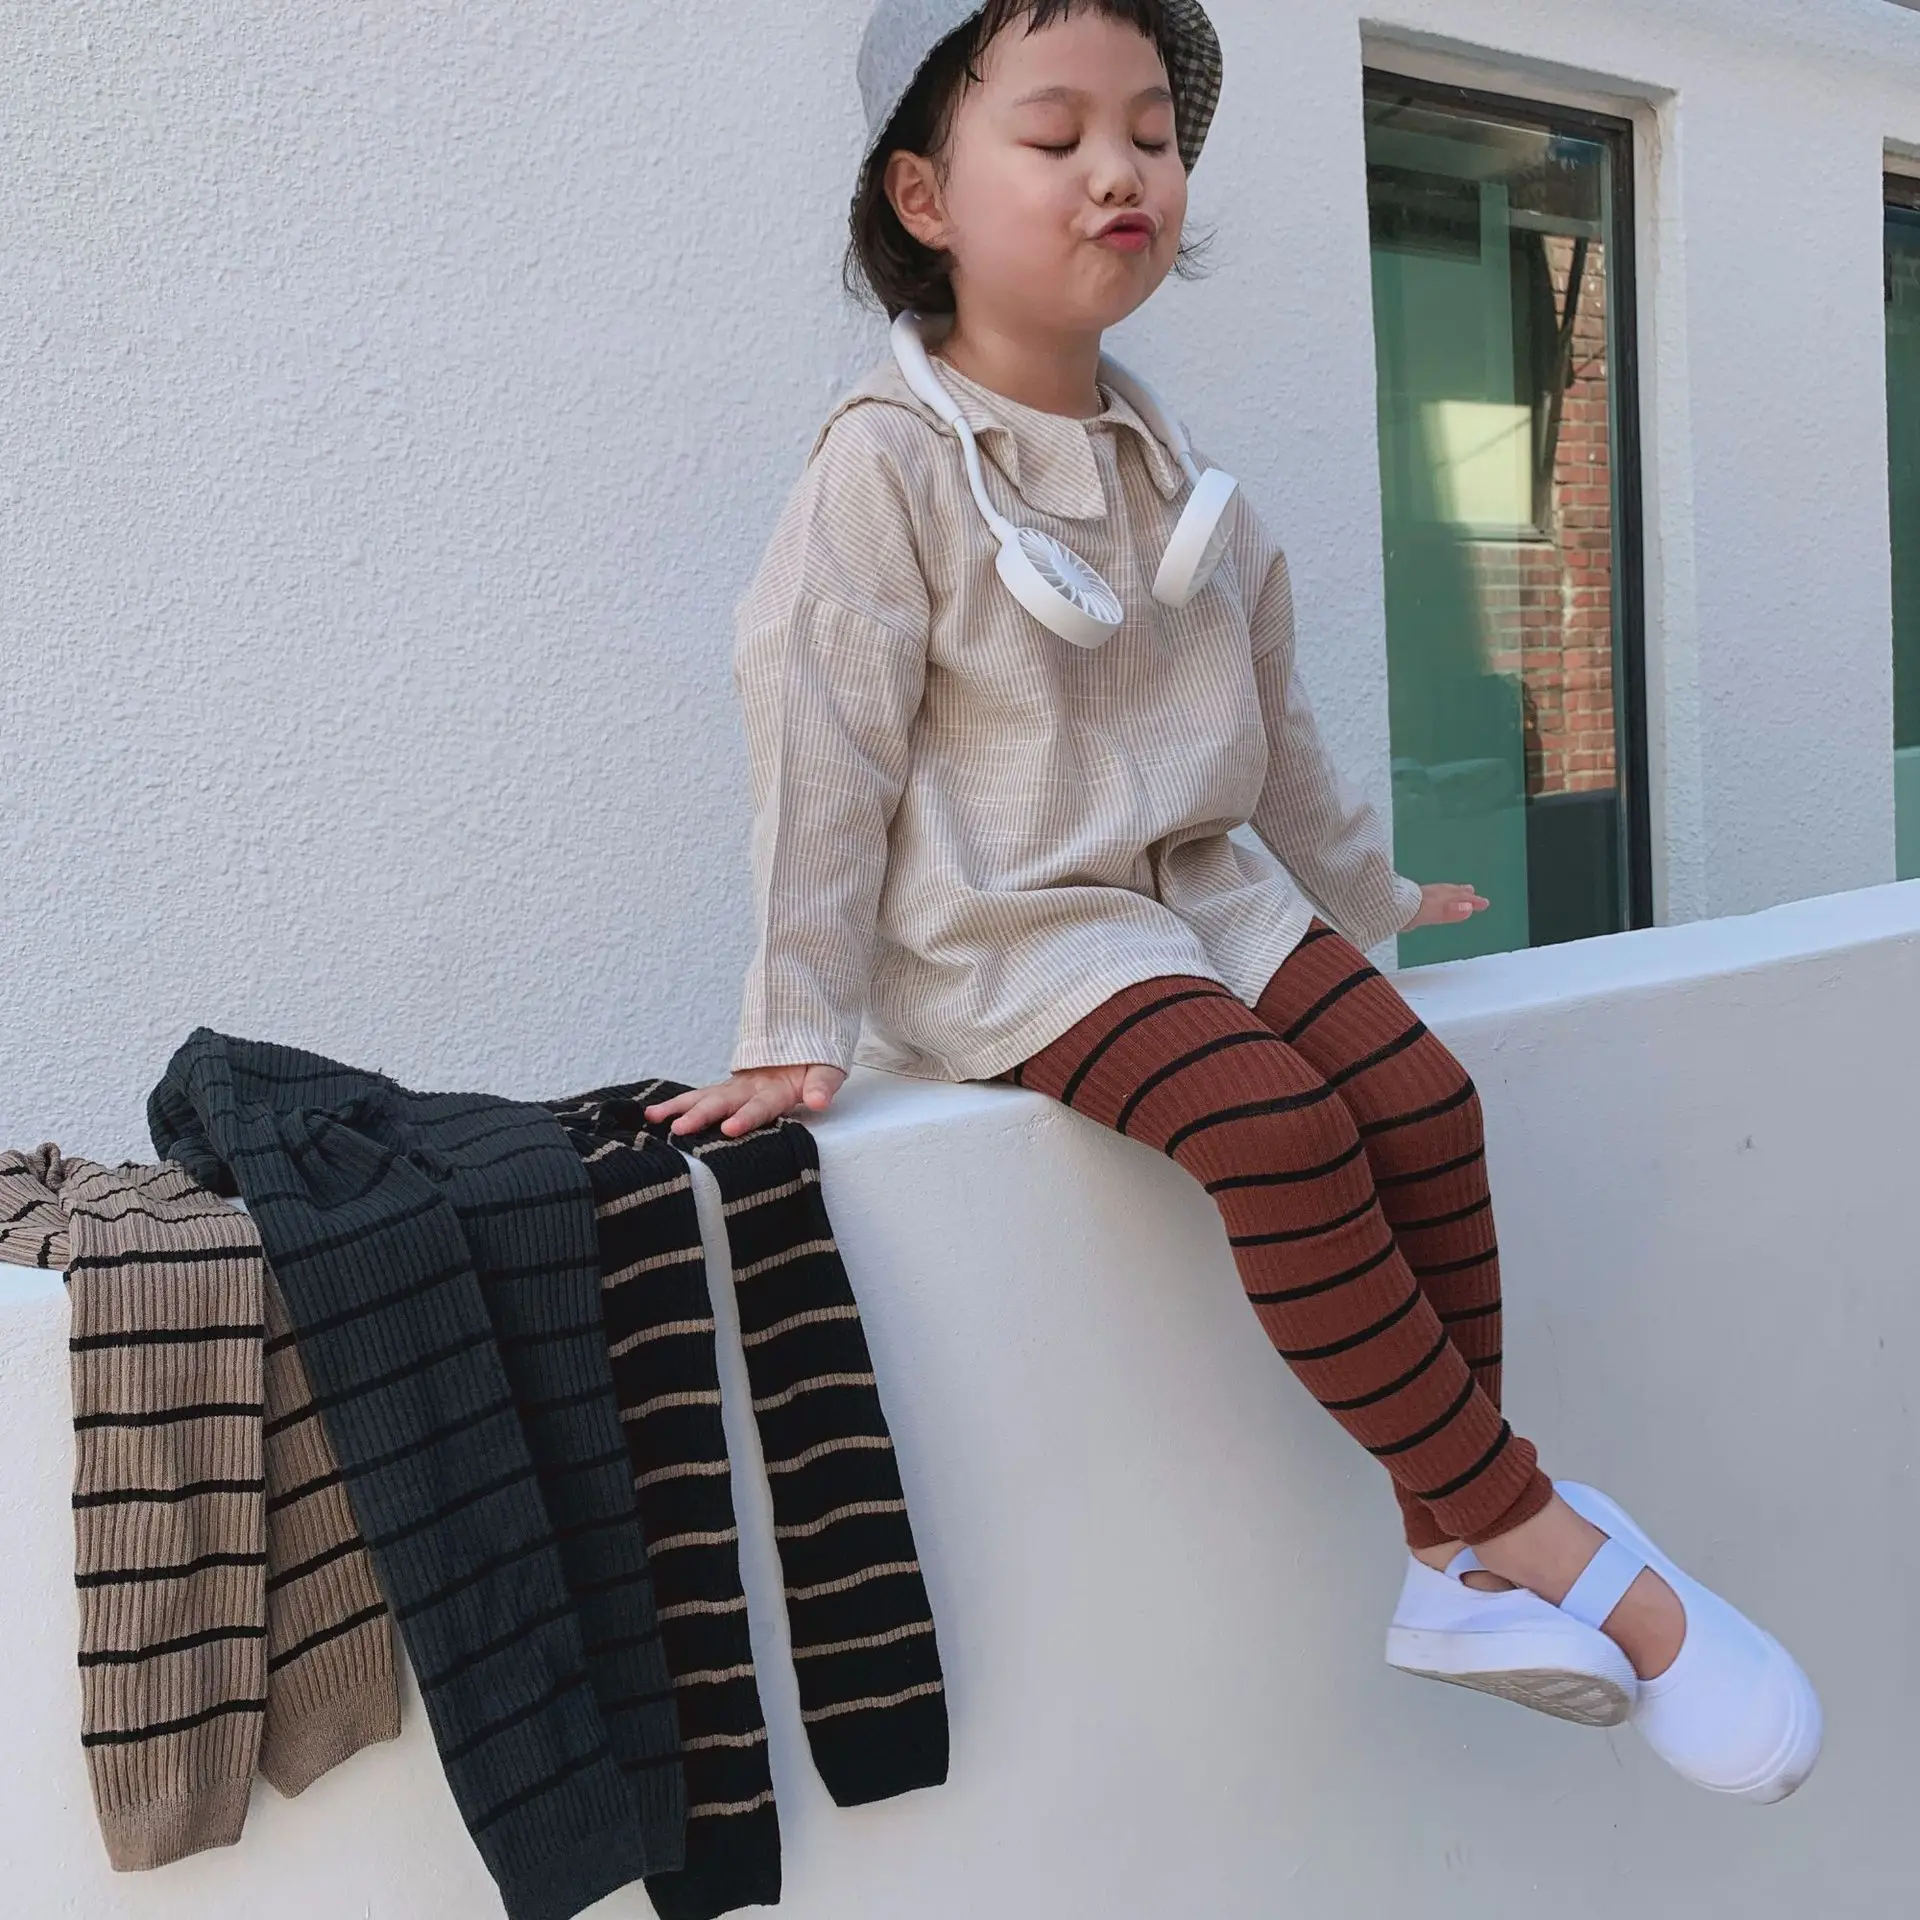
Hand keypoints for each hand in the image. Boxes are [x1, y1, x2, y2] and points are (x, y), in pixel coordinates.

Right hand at [642, 1064, 846, 1138]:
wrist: (799, 1039)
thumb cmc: (813, 1064)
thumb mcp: (827, 1072)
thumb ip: (821, 1087)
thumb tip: (818, 1102)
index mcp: (774, 1088)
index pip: (759, 1105)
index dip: (746, 1117)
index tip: (730, 1129)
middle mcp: (749, 1087)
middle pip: (722, 1102)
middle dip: (701, 1115)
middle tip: (681, 1128)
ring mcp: (734, 1088)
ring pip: (703, 1097)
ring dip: (678, 1107)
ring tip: (653, 1118)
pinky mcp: (726, 1092)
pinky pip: (699, 1098)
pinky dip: (676, 1106)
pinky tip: (653, 1117)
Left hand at [1407, 882, 1488, 928]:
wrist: (1379, 903)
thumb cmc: (1402, 909)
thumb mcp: (1427, 912)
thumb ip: (1446, 911)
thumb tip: (1468, 908)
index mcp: (1434, 897)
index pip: (1457, 897)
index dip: (1470, 900)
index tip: (1484, 903)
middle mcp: (1426, 894)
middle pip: (1446, 891)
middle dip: (1460, 893)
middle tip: (1472, 891)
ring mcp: (1413, 896)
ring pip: (1434, 891)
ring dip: (1446, 892)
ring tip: (1451, 892)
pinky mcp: (1402, 899)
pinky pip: (1422, 895)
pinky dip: (1430, 895)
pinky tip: (1423, 900)